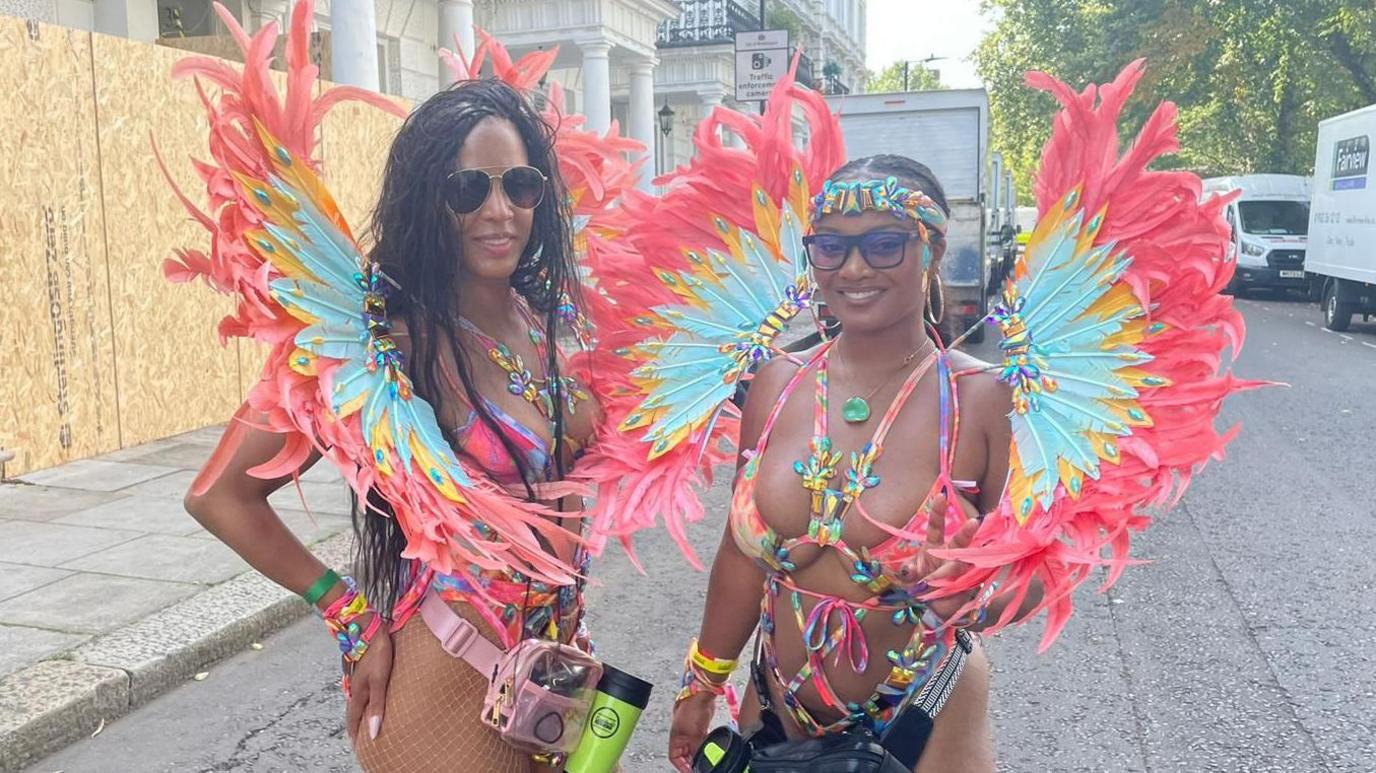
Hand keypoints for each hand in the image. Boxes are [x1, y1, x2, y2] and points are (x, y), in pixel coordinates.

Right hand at [344, 616, 393, 743]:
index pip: (353, 721)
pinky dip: (363, 701)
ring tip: (365, 722)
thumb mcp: (379, 680)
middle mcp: (355, 688)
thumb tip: (372, 733)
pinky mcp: (362, 669)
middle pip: (354, 713)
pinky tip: (370, 698)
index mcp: (358, 694)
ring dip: (360, 713)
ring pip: (357, 701)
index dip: (355, 735)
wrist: (368, 627)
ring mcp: (357, 678)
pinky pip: (361, 691)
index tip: (357, 748)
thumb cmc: (377, 653)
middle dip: (356, 727)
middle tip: (360, 739)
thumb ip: (377, 705)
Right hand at [668, 692, 715, 772]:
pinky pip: (701, 742)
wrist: (702, 694)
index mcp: (675, 738)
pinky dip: (705, 747)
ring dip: (700, 754)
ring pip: (694, 749)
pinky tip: (711, 749)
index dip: (682, 766)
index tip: (691, 771)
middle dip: (692, 762)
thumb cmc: (692, 709)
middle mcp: (682, 737)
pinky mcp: (700, 729)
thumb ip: (698, 749)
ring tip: (706, 761)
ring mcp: (691, 733)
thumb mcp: (695, 734)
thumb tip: (702, 761)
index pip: (674, 758)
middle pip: (685, 755)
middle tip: (700, 767)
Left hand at [909, 494, 982, 623]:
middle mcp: (950, 555)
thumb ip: (908, 572)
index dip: (938, 511)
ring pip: (962, 566)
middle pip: (959, 542)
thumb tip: (908, 571)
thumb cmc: (921, 584)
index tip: (941, 496)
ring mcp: (961, 570)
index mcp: (934, 547)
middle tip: (975, 523)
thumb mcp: (909, 576)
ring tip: (939, 580)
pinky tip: (950, 594)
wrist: (933, 607)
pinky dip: (954, 592)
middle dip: (966, 533)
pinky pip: (963, 587)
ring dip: (954, 571)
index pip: (937, 526)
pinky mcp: (967, 587)